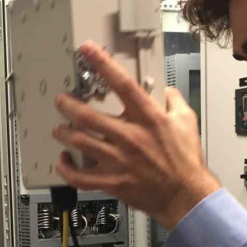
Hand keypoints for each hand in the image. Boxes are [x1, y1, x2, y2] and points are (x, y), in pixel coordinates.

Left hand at [53, 42, 220, 229]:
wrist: (187, 196)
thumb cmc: (187, 163)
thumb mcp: (188, 122)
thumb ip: (175, 102)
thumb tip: (167, 91)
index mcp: (148, 118)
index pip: (122, 84)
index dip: (103, 63)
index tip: (88, 50)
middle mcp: (130, 136)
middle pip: (87, 115)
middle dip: (67, 105)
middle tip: (61, 101)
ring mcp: (118, 160)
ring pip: (79, 142)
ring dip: (63, 133)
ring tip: (59, 129)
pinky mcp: (112, 182)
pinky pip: (80, 177)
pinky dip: (66, 169)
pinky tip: (62, 161)